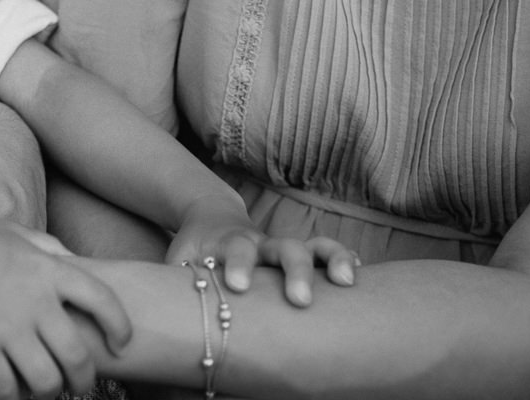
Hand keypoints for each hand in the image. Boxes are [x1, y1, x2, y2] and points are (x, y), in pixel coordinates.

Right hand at [0, 217, 129, 399]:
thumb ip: (49, 246)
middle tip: (78, 384)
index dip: (119, 326)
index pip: (104, 301)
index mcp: (49, 270)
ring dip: (48, 393)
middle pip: (79, 358)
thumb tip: (76, 260)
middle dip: (84, 380)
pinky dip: (11, 398)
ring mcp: (8, 328)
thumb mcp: (13, 233)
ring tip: (42, 390)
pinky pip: (7, 391)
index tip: (120, 343)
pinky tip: (7, 391)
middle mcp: (36, 301)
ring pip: (47, 382)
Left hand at [165, 198, 357, 305]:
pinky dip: (343, 259)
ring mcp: (282, 247)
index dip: (238, 266)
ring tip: (345, 280)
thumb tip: (171, 312)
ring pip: (311, 247)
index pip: (235, 251)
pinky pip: (326, 252)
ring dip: (330, 260)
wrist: (210, 217)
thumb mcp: (179, 261)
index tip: (237, 285)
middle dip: (293, 271)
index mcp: (228, 243)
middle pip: (282, 249)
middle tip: (299, 298)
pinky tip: (357, 275)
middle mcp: (260, 243)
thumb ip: (178, 280)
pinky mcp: (300, 254)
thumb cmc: (194, 250)